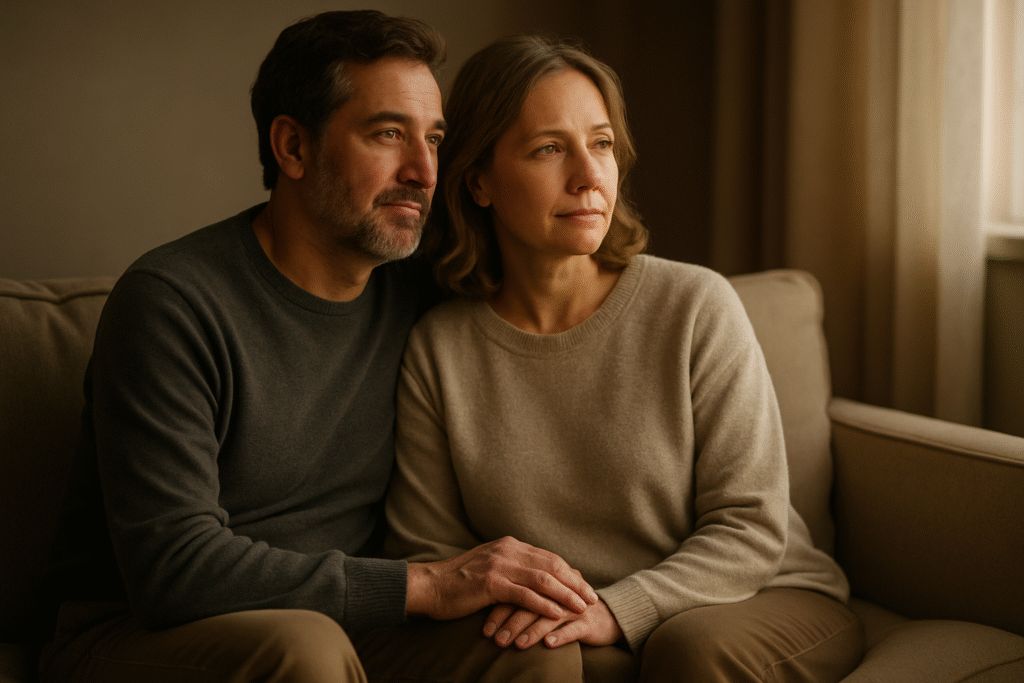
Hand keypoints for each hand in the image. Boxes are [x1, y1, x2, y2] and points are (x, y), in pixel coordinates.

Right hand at [405, 536, 598, 620]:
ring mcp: (499, 565)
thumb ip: (510, 567)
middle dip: (575, 582)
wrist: (429, 585)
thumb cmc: (458, 582)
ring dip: (566, 594)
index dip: (569, 572)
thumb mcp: (488, 566)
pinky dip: (544, 605)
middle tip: (592, 598)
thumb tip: (534, 577)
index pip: (548, 557)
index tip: (585, 586)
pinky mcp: (491, 583)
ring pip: (542, 579)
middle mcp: (507, 551)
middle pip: (551, 565)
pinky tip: (557, 614)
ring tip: (582, 607)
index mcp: (509, 545)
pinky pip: (525, 595)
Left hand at [483, 599, 623, 649]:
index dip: (500, 609)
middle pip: (532, 603)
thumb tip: (489, 610)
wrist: (608, 616)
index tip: (485, 629)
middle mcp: (559, 592)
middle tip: (496, 640)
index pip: (518, 592)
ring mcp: (575, 607)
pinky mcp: (589, 622)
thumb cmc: (568, 610)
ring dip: (532, 631)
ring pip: (551, 616)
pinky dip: (561, 636)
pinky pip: (574, 629)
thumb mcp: (545, 602)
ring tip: (518, 644)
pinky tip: (548, 645)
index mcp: (546, 584)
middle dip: (512, 622)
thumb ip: (522, 601)